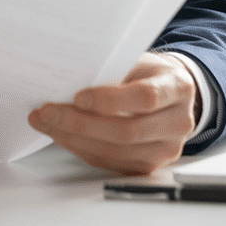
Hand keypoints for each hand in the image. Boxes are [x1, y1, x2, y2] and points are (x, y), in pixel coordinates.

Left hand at [28, 51, 198, 174]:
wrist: (171, 93)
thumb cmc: (149, 73)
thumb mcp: (137, 60)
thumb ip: (112, 69)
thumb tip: (68, 78)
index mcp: (177, 88)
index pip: (145, 98)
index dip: (109, 100)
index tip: (77, 96)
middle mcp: (178, 123)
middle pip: (127, 132)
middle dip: (80, 124)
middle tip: (48, 111)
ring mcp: (166, 150)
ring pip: (115, 152)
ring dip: (73, 139)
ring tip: (47, 122)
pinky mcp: (149, 165)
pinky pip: (110, 162)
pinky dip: (81, 148)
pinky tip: (62, 134)